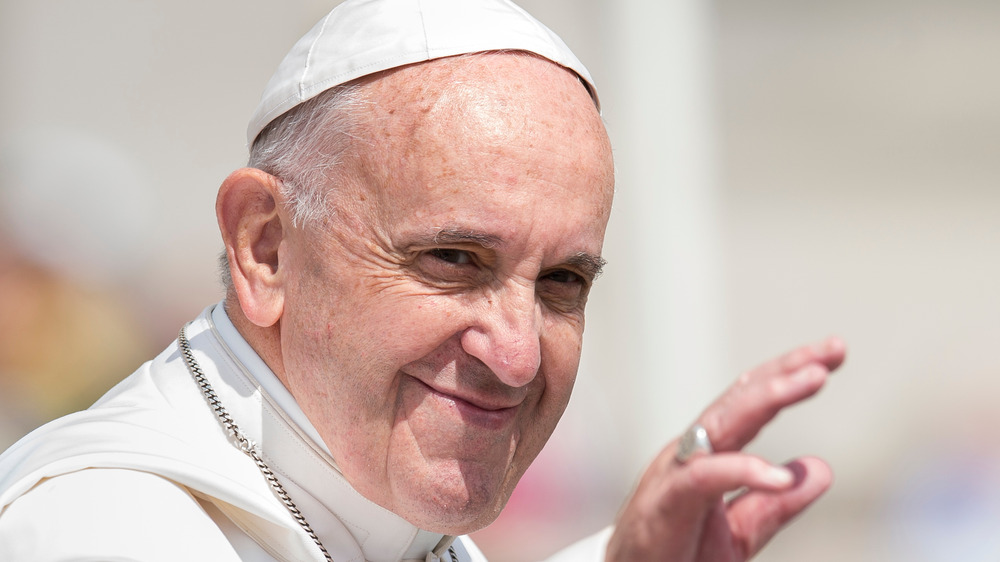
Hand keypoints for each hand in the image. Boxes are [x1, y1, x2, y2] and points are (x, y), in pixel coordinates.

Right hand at [606, 337, 846, 560]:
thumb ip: (775, 503)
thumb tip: (821, 470)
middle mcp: (689, 452)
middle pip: (740, 399)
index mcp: (707, 453)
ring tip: (813, 379)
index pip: (750, 402)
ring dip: (770, 397)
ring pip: (722, 423)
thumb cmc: (674, 558)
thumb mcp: (738, 533)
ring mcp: (674, 473)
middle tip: (834, 351)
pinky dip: (742, 471)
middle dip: (786, 371)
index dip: (788, 375)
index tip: (833, 355)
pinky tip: (779, 474)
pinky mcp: (665, 503)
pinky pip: (704, 477)